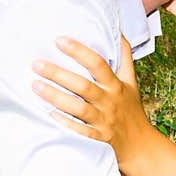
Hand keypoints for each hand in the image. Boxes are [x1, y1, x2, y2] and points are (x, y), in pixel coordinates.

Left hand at [31, 35, 150, 164]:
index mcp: (116, 86)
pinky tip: (48, 114)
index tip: (59, 40)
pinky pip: (79, 131)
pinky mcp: (97, 139)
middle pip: (84, 86)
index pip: (98, 64)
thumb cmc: (131, 109)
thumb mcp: (131, 82)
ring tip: (35, 85)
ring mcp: (103, 121)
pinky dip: (65, 123)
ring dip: (56, 97)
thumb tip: (118, 30)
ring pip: (78, 108)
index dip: (79, 51)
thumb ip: (124, 57)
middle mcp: (109, 102)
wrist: (140, 145)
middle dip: (59, 74)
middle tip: (36, 64)